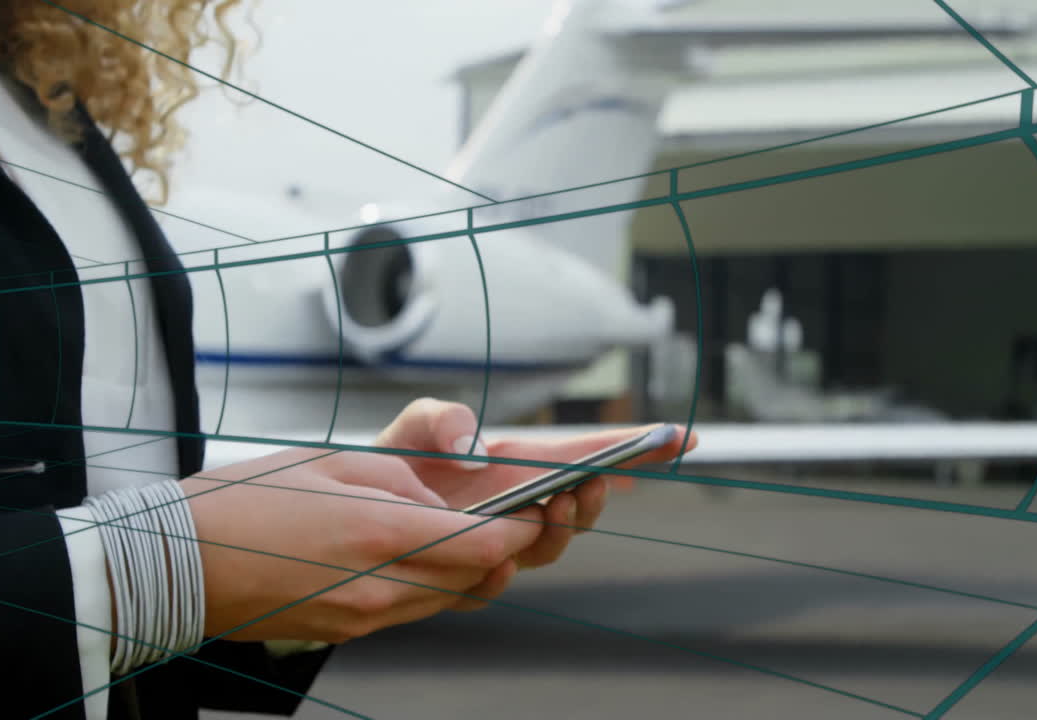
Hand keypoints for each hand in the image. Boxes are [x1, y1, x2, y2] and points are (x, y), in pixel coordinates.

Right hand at [184, 447, 544, 642]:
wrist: (177, 563)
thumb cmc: (247, 501)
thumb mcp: (333, 462)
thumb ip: (402, 479)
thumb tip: (439, 501)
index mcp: (380, 533)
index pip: (485, 544)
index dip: (524, 528)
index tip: (537, 508)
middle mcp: (380, 586)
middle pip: (477, 578)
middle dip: (508, 550)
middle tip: (520, 518)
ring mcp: (364, 617)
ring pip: (448, 598)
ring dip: (472, 569)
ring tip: (473, 533)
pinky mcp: (347, 631)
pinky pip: (411, 610)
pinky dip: (431, 583)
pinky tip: (419, 555)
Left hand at [374, 399, 696, 573]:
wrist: (353, 508)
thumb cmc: (397, 461)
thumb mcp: (416, 424)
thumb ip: (442, 418)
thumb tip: (475, 448)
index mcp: (523, 464)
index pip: (591, 455)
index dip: (640, 448)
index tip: (683, 438)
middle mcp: (522, 505)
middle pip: (584, 506)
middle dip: (599, 496)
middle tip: (595, 480)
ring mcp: (500, 541)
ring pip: (550, 546)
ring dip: (562, 529)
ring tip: (555, 504)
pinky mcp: (465, 572)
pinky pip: (493, 583)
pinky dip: (500, 573)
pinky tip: (496, 557)